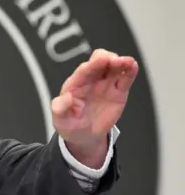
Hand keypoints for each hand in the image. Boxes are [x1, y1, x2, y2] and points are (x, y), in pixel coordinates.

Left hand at [51, 49, 138, 166]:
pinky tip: (133, 66)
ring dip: (121, 62)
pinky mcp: (118, 92)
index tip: (103, 59)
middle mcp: (91, 80)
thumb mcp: (61, 120)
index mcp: (75, 84)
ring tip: (128, 62)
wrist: (84, 137)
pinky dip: (130, 71)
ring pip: (114, 67)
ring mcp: (105, 84)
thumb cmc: (70, 125)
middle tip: (115, 61)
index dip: (94, 64)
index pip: (84, 70)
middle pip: (99, 61)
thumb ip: (60, 108)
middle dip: (107, 58)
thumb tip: (65, 98)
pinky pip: (125, 79)